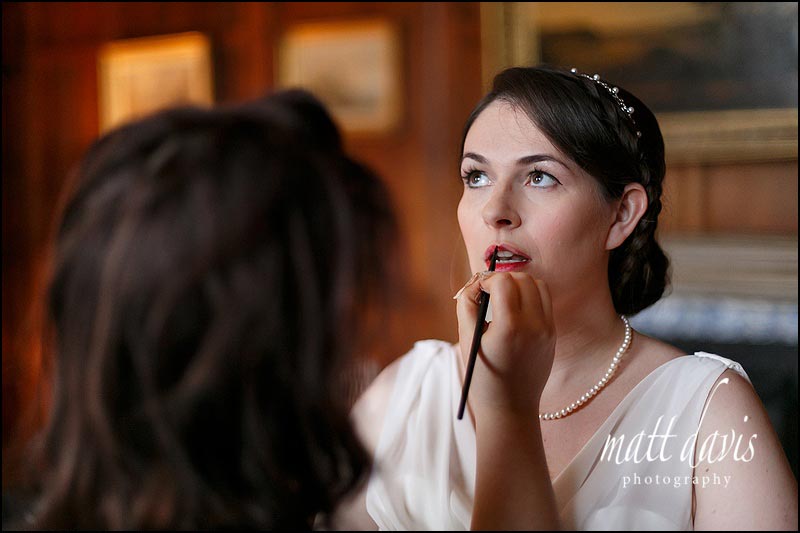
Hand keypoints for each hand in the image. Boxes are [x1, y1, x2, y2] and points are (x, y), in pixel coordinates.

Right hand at [455, 272, 554, 418]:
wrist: (510, 408)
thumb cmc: (483, 377)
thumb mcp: (467, 341)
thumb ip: (467, 306)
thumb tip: (473, 283)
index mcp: (510, 327)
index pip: (504, 281)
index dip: (487, 279)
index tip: (478, 290)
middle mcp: (534, 325)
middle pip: (523, 278)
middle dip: (503, 279)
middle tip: (488, 293)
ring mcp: (547, 330)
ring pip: (538, 285)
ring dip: (519, 284)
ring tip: (503, 299)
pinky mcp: (552, 334)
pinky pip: (545, 301)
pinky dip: (530, 297)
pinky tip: (515, 311)